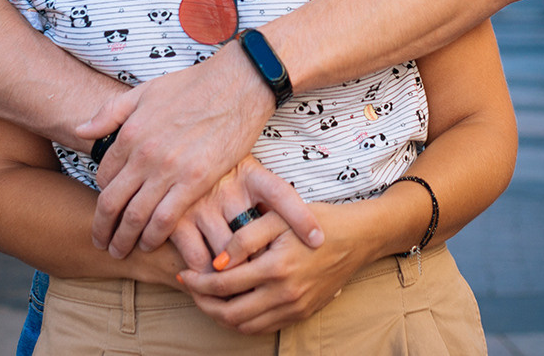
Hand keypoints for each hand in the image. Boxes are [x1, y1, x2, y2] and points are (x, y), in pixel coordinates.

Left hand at [79, 47, 275, 257]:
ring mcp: (169, 170)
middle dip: (101, 229)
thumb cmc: (193, 86)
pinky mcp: (195, 182)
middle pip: (111, 203)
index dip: (102, 196)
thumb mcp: (144, 92)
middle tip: (99, 243)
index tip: (107, 208)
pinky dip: (153, 238)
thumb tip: (80, 130)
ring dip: (123, 240)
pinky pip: (165, 220)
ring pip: (134, 217)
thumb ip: (109, 113)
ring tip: (119, 252)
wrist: (236, 85)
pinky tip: (150, 245)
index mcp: (130, 133)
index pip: (103, 177)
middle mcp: (144, 155)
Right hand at [167, 157, 322, 273]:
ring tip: (239, 289)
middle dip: (260, 263)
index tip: (317, 240)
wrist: (162, 166)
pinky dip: (206, 276)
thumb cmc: (214, 175)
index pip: (281, 193)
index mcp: (248, 174)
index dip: (300, 217)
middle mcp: (225, 187)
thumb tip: (311, 229)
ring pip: (226, 255)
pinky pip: (198, 261)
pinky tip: (210, 280)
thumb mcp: (244, 171)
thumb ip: (269, 195)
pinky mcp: (175, 221)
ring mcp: (200, 204)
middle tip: (269, 281)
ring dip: (233, 276)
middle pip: (253, 237)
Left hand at [179, 201, 378, 334]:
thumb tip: (217, 263)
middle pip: (230, 314)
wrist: (358, 237)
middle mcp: (285, 294)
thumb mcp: (278, 216)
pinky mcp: (302, 314)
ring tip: (208, 297)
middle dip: (204, 303)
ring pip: (245, 326)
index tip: (186, 273)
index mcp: (276, 267)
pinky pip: (264, 328)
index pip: (223, 285)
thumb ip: (244, 238)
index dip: (198, 282)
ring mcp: (295, 308)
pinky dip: (243, 321)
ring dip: (221, 316)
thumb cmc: (316, 220)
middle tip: (191, 289)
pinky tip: (234, 304)